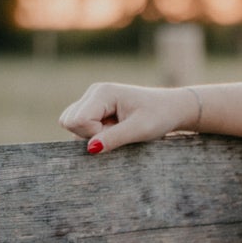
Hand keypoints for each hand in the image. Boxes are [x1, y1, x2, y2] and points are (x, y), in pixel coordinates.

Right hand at [58, 82, 197, 151]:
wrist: (171, 109)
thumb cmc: (159, 116)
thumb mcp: (140, 130)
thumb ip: (114, 138)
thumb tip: (90, 149)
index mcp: (102, 92)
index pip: (78, 120)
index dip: (94, 133)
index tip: (117, 131)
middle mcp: (93, 93)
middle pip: (69, 121)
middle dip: (90, 134)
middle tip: (117, 131)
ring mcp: (92, 100)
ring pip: (72, 124)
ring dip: (93, 134)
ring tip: (118, 129)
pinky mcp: (94, 108)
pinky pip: (80, 125)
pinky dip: (94, 133)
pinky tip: (114, 128)